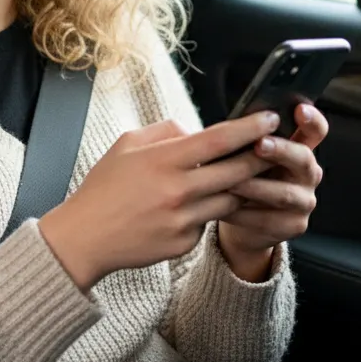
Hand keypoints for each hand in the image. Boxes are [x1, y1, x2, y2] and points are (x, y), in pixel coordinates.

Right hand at [38, 111, 281, 291]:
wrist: (85, 237)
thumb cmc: (103, 188)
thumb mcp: (125, 145)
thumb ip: (164, 132)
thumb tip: (195, 131)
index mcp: (162, 160)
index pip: (219, 139)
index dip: (250, 127)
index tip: (270, 118)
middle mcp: (177, 189)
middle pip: (238, 170)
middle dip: (262, 157)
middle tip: (275, 148)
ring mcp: (183, 219)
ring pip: (231, 199)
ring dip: (239, 188)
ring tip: (241, 177)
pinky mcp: (185, 242)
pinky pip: (209, 222)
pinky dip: (209, 211)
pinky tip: (196, 207)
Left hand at [218, 103, 328, 273]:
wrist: (239, 218)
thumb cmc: (241, 175)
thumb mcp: (244, 153)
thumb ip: (245, 139)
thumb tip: (227, 124)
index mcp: (298, 148)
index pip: (315, 130)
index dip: (312, 119)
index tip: (299, 109)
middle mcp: (307, 173)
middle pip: (303, 158)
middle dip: (281, 150)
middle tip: (259, 144)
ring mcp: (304, 201)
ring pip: (284, 193)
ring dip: (256, 186)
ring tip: (231, 182)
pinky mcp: (293, 226)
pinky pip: (269, 219)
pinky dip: (244, 214)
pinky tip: (224, 208)